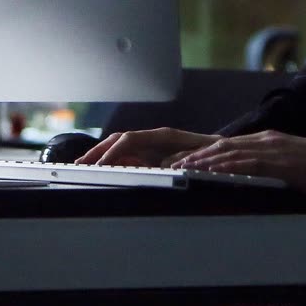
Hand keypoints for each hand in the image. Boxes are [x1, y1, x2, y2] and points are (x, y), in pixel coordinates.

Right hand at [75, 127, 217, 167]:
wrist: (225, 151)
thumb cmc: (212, 154)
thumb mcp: (198, 157)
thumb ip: (178, 160)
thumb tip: (161, 164)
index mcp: (163, 135)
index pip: (130, 139)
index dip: (113, 152)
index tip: (101, 165)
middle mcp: (154, 138)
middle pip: (119, 140)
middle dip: (98, 151)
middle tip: (79, 164)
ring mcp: (152, 145)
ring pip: (120, 147)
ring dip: (102, 156)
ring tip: (84, 167)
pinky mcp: (153, 155)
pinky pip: (129, 156)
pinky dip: (113, 161)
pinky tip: (103, 170)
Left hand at [176, 131, 305, 198]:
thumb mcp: (292, 167)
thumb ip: (271, 169)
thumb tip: (252, 181)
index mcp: (269, 141)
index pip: (228, 145)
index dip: (203, 153)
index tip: (183, 162)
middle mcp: (267, 140)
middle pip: (222, 146)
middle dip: (195, 156)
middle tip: (172, 165)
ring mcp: (273, 149)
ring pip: (229, 152)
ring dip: (202, 161)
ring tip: (182, 169)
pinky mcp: (280, 162)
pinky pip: (246, 163)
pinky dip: (224, 167)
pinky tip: (211, 173)